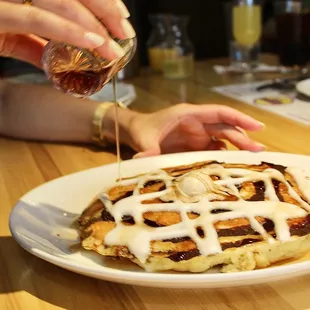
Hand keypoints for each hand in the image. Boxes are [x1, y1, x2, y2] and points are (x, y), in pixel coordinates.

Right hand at [0, 0, 134, 66]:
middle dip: (104, 8)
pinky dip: (68, 31)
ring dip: (93, 22)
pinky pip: (36, 19)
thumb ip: (31, 43)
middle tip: (125, 30)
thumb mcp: (6, 35)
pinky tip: (93, 42)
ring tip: (115, 45)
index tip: (120, 17)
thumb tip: (55, 58)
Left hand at [128, 103, 264, 157]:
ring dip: (236, 148)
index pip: (219, 113)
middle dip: (242, 137)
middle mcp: (197, 124)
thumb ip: (147, 148)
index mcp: (189, 115)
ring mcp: (198, 135)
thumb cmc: (143, 129)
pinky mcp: (195, 146)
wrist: (137, 132)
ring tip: (250, 161)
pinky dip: (222, 157)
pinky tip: (230, 167)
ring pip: (222, 139)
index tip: (257, 127)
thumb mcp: (144, 138)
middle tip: (259, 151)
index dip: (239, 118)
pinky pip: (213, 150)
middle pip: (225, 128)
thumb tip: (144, 158)